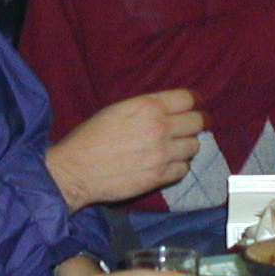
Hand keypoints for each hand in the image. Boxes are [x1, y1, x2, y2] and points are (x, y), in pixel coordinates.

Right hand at [47, 89, 203, 209]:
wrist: (75, 170)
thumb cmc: (91, 137)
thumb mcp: (118, 109)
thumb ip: (147, 107)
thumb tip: (169, 108)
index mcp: (148, 106)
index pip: (189, 98)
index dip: (194, 102)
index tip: (195, 106)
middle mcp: (160, 128)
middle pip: (198, 122)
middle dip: (196, 124)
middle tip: (189, 129)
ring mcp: (162, 154)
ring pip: (194, 147)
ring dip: (186, 147)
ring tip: (173, 149)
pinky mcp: (160, 177)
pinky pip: (183, 169)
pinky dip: (178, 167)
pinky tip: (167, 165)